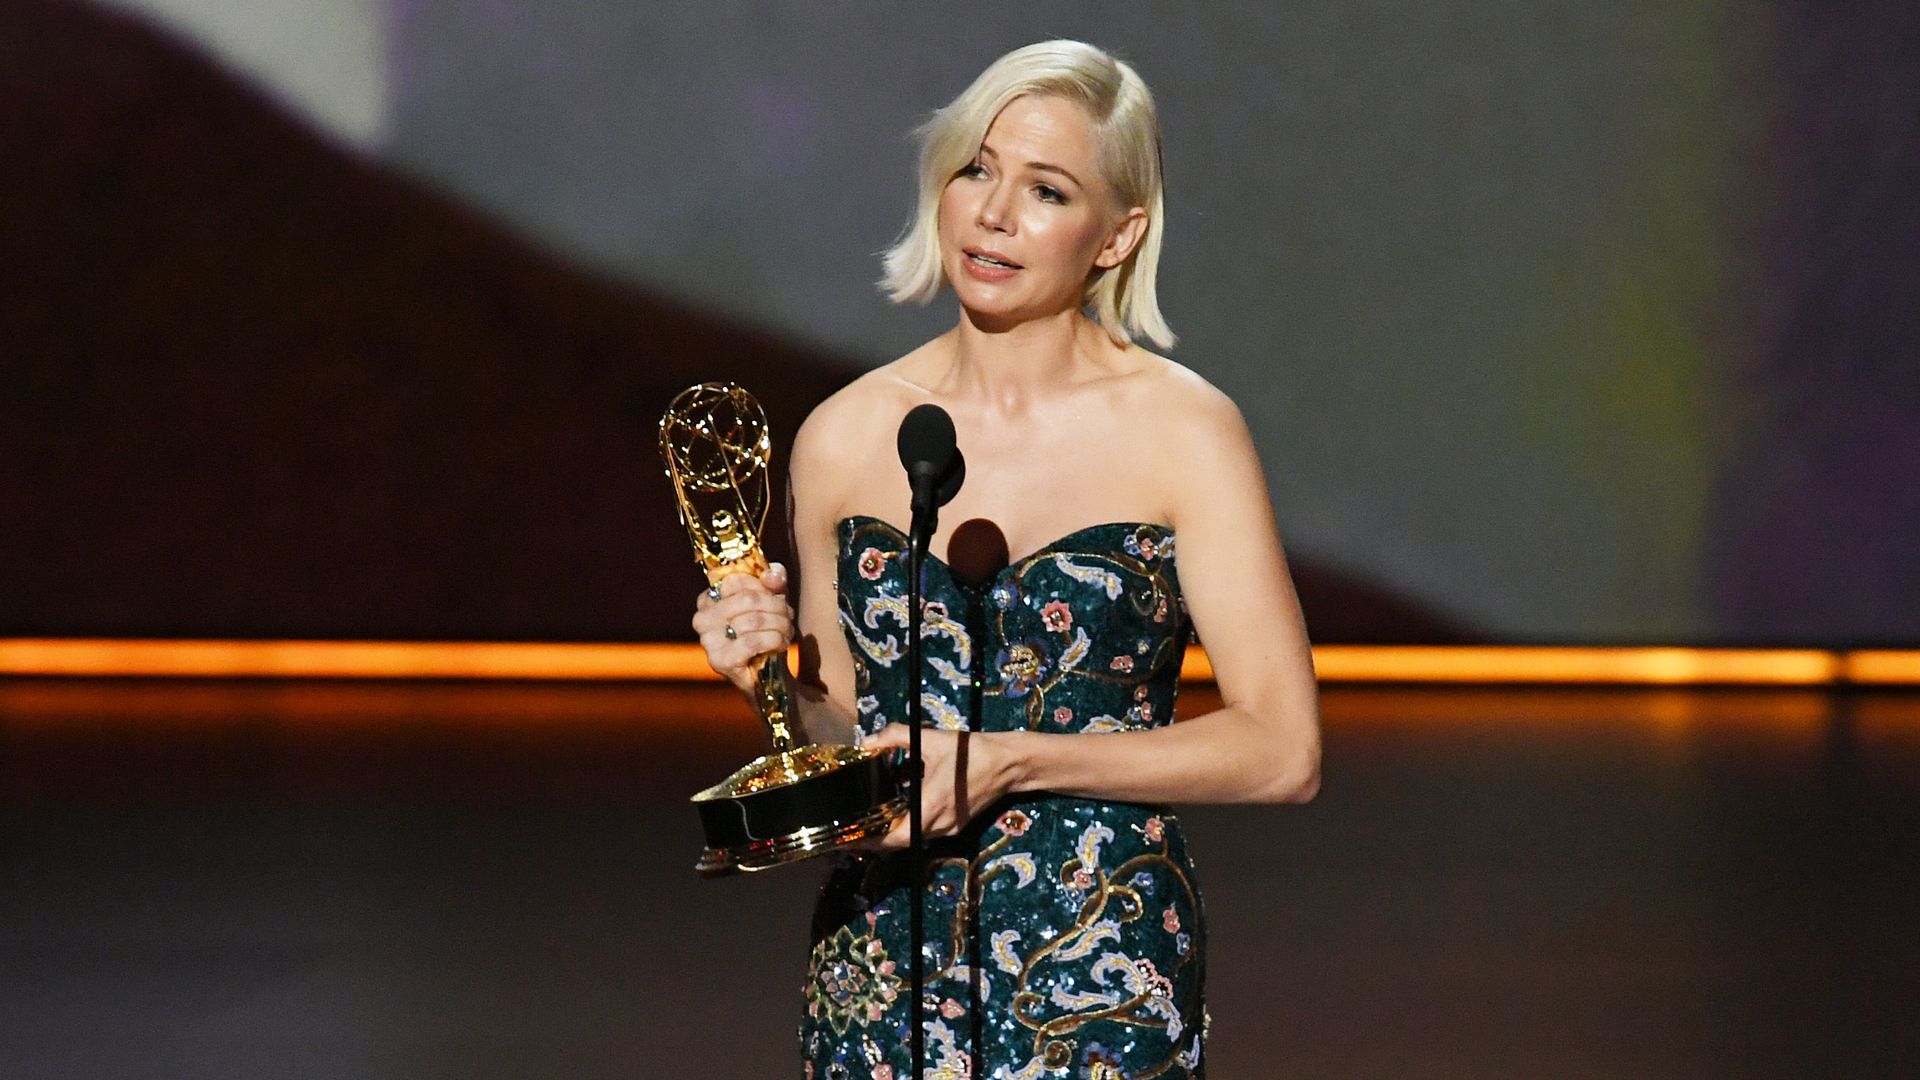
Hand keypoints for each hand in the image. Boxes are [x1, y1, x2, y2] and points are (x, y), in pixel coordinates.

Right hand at [691, 563, 792, 694]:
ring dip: (781, 625)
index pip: (737, 580)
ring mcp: (708, 641)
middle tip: (788, 617)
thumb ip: (773, 579)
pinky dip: (775, 640)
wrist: (770, 674)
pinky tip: (781, 645)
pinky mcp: (721, 661)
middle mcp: (702, 619)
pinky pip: (754, 641)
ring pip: (755, 620)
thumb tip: (773, 575)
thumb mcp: (772, 598)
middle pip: (748, 599)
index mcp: (708, 599)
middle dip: (777, 607)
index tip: (778, 598)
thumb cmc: (766, 631)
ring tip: (787, 632)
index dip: (764, 588)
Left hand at [861, 724, 1023, 847]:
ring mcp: (951, 828)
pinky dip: (909, 828)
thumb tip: (867, 741)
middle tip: (853, 830)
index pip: (894, 838)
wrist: (1009, 763)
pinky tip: (898, 813)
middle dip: (875, 840)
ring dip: (892, 835)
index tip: (848, 838)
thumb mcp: (930, 739)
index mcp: (930, 807)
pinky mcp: (958, 825)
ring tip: (870, 822)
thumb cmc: (971, 752)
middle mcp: (940, 824)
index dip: (869, 841)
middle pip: (900, 843)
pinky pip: (926, 833)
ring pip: (913, 839)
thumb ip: (895, 737)